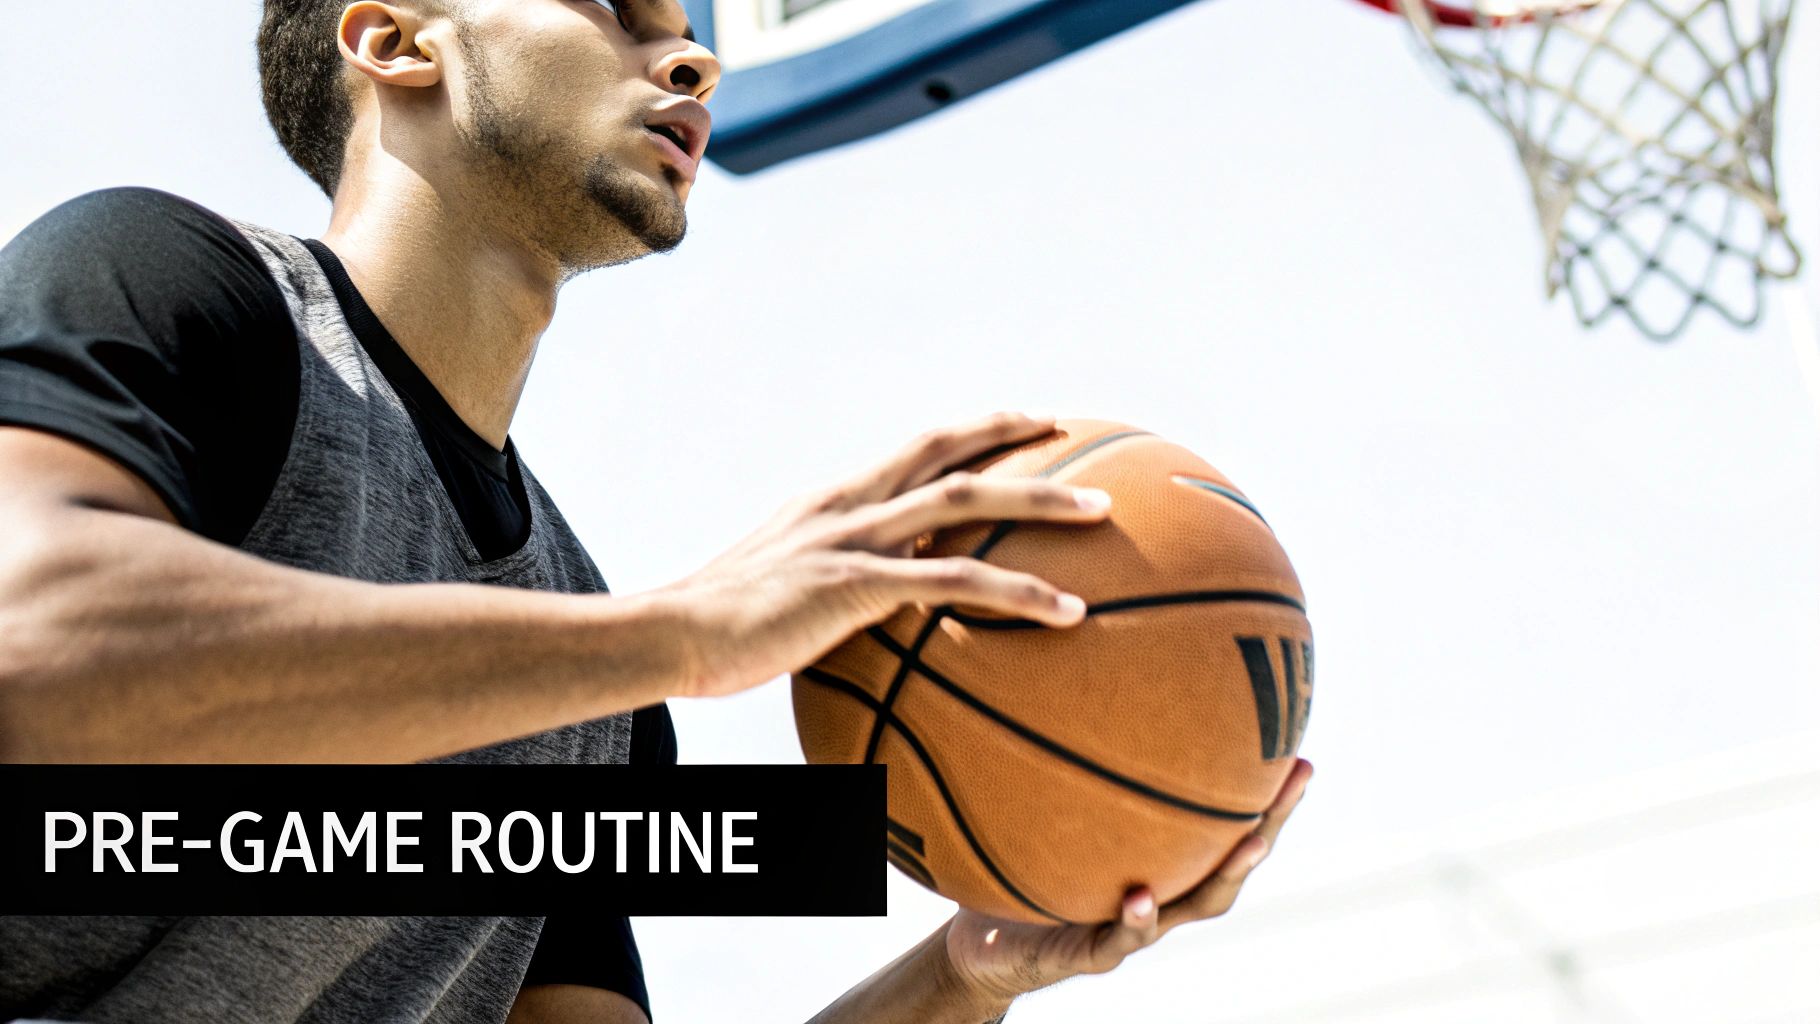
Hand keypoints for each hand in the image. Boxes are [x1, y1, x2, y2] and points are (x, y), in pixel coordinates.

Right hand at [655, 412, 1112, 698]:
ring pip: (963, 504)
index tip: (1025, 425)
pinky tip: (1067, 612)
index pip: (916, 448)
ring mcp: (852, 539)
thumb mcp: (783, 588)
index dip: (974, 431)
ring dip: (1039, 502)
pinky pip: (952, 584)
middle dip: (1013, 434)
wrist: (669, 635)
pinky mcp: (853, 586)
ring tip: (1100, 512)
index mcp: (834, 499)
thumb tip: (874, 604)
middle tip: (1075, 434)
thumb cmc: (722, 627)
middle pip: (947, 451)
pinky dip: (1016, 593)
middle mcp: (848, 503)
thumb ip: (833, 582)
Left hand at [941, 758, 1312, 1003]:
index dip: (1269, 795)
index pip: (1229, 822)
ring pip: (1196, 904)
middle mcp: (1165, 891)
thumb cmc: (1032, 866)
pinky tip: (1138, 896)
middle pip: (1233, 857)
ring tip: (1251, 841)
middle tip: (1297, 779)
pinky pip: (1119, 939)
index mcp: (1167, 859)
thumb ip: (1074, 765)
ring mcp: (1136, 926)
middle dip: (1271, 820)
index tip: (1301, 756)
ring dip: (1228, 873)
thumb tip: (1084, 674)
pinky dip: (1134, 921)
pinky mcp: (1093, 954)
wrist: (995, 939)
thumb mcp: (1052, 809)